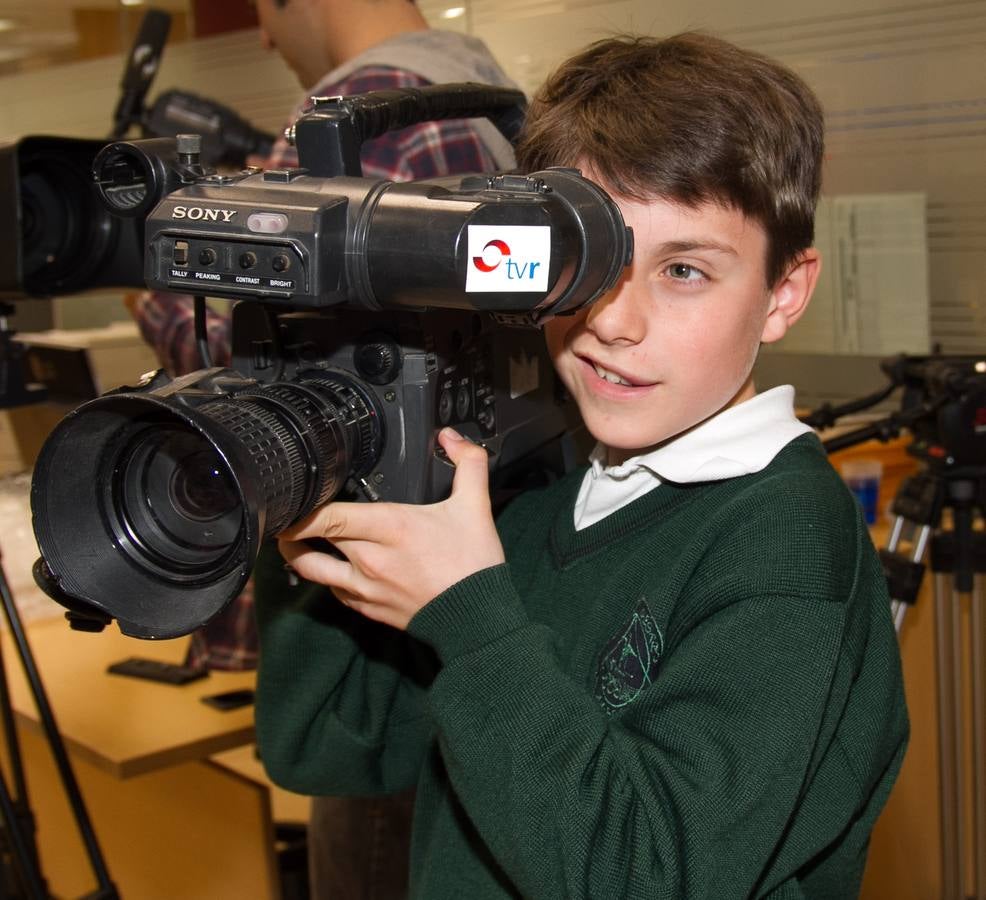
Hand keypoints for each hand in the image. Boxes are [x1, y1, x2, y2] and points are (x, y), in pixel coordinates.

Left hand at [277, 428, 505, 629]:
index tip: (294, 499)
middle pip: (311, 540)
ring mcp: (366, 587)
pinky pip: (335, 592)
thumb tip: (451, 437)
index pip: (327, 516)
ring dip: (296, 555)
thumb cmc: (473, 565)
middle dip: (295, 526)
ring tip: (289, 541)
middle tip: (290, 513)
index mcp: (390, 528)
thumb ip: (467, 463)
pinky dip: (328, 578)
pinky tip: (332, 568)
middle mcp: (370, 559)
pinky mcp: (370, 608)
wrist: (477, 617)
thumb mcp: (475, 506)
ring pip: (312, 570)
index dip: (302, 508)